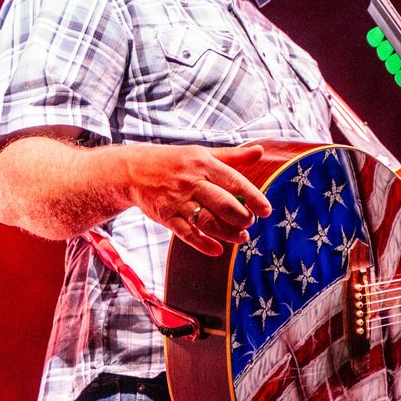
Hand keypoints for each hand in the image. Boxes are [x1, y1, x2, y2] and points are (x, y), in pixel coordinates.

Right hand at [121, 143, 271, 255]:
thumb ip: (233, 156)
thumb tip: (260, 150)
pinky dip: (202, 244)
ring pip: (207, 221)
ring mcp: (177, 200)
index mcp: (204, 164)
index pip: (234, 181)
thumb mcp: (202, 153)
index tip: (267, 211)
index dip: (253, 197)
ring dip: (227, 233)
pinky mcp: (165, 216)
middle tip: (250, 223)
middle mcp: (191, 181)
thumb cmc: (175, 162)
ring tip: (241, 238)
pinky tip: (217, 250)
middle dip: (242, 217)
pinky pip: (186, 233)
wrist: (134, 170)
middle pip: (223, 203)